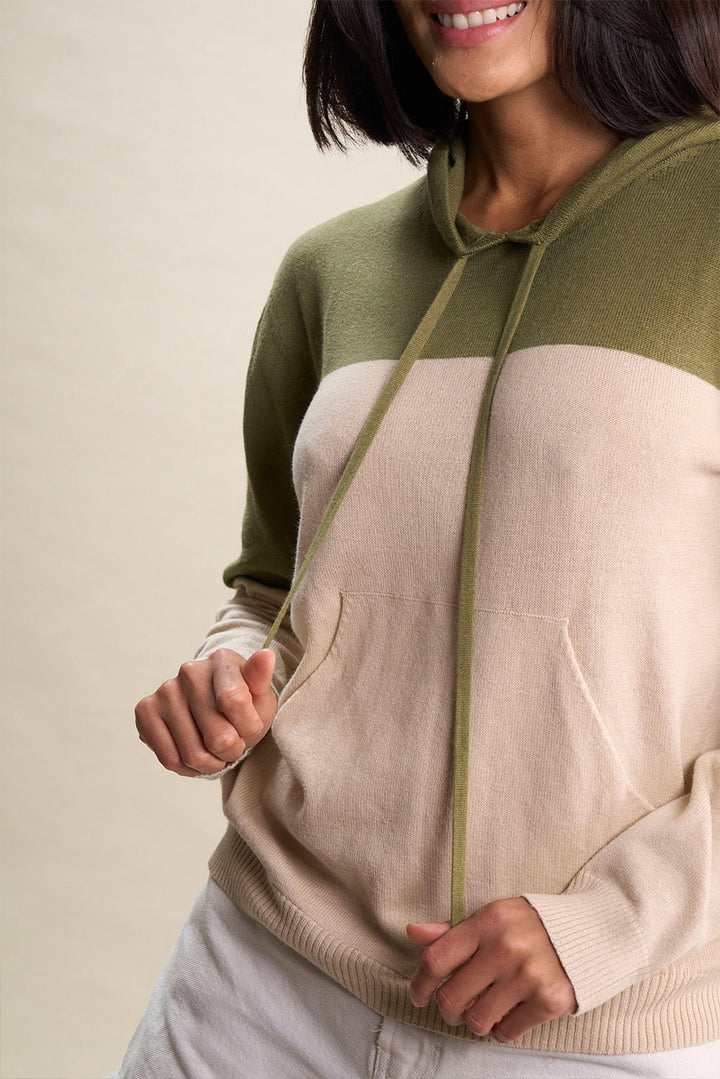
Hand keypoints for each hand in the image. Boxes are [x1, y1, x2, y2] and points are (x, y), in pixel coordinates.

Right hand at [134, 648, 277, 776]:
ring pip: (193, 754)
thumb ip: (262, 679)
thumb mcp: (260, 696)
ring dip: (212, 763)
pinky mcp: (145, 711)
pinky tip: (196, 756)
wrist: (215, 708)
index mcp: (221, 660)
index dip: (248, 728)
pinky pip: (169, 759)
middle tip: (233, 743)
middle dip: (232, 750)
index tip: (251, 727)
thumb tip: (267, 655)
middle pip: (218, 736)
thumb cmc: (243, 703)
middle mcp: (190, 671)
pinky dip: (188, 768)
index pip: (234, 703)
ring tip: (216, 751)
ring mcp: (165, 690)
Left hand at [406, 897, 576, 1042]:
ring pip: (477, 1020)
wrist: (589, 932)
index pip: (436, 959)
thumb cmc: (530, 926)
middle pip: (452, 997)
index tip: (418, 996)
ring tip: (483, 1011)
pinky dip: (500, 1031)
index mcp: (487, 921)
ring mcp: (528, 975)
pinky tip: (506, 1016)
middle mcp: (506, 947)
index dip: (420, 984)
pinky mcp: (549, 1000)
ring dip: (474, 1022)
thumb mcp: (492, 918)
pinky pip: (506, 1032)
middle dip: (447, 1010)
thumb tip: (412, 933)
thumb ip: (452, 931)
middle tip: (454, 1008)